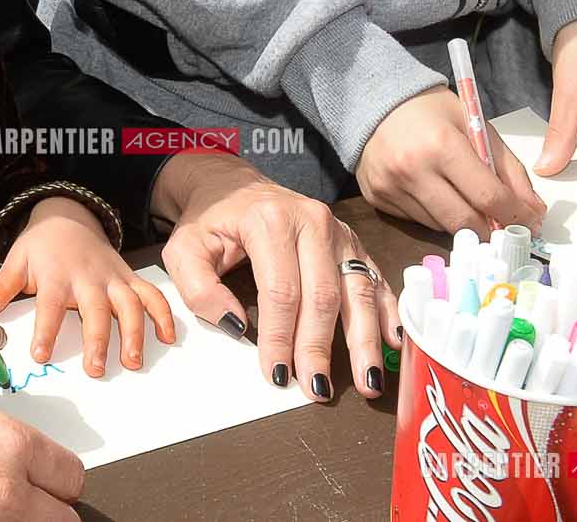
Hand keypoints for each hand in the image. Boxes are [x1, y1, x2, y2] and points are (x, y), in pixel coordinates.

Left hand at [0, 198, 174, 375]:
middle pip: (95, 310)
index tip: (40, 355)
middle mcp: (87, 278)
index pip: (49, 306)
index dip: (45, 330)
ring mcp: (112, 278)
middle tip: (95, 369)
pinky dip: (163, 314)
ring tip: (132, 361)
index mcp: (56, 277)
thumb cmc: (39, 247)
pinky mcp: (129, 279)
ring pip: (128, 304)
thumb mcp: (15, 262)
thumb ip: (0, 289)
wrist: (67, 217)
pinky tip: (168, 337)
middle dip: (97, 340)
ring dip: (134, 332)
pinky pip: (151, 295)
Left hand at [157, 153, 401, 400]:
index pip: (280, 290)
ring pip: (357, 291)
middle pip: (322, 295)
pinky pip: (375, 279)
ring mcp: (338, 231)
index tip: (277, 374)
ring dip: (363, 340)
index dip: (281, 337)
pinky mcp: (353, 242)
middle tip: (317, 390)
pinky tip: (392, 342)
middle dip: (319, 347)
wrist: (234, 185)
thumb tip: (237, 326)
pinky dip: (388, 312)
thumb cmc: (210, 221)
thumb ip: (199, 288)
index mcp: (269, 220)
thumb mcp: (184, 247)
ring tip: (366, 382)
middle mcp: (311, 221)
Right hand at [356, 85, 548, 234]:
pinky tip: (434, 194)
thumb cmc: (432, 111)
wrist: (374, 102)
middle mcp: (413, 169)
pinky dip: (434, 215)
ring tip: (465, 202)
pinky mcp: (376, 197)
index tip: (530, 224)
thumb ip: (509, 168)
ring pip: (440, 226)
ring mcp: (390, 186)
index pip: (488, 196)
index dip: (516, 216)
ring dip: (462, 222)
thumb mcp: (477, 126)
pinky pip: (417, 221)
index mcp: (442, 145)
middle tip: (502, 226)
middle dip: (491, 230)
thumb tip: (534, 211)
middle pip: (465, 221)